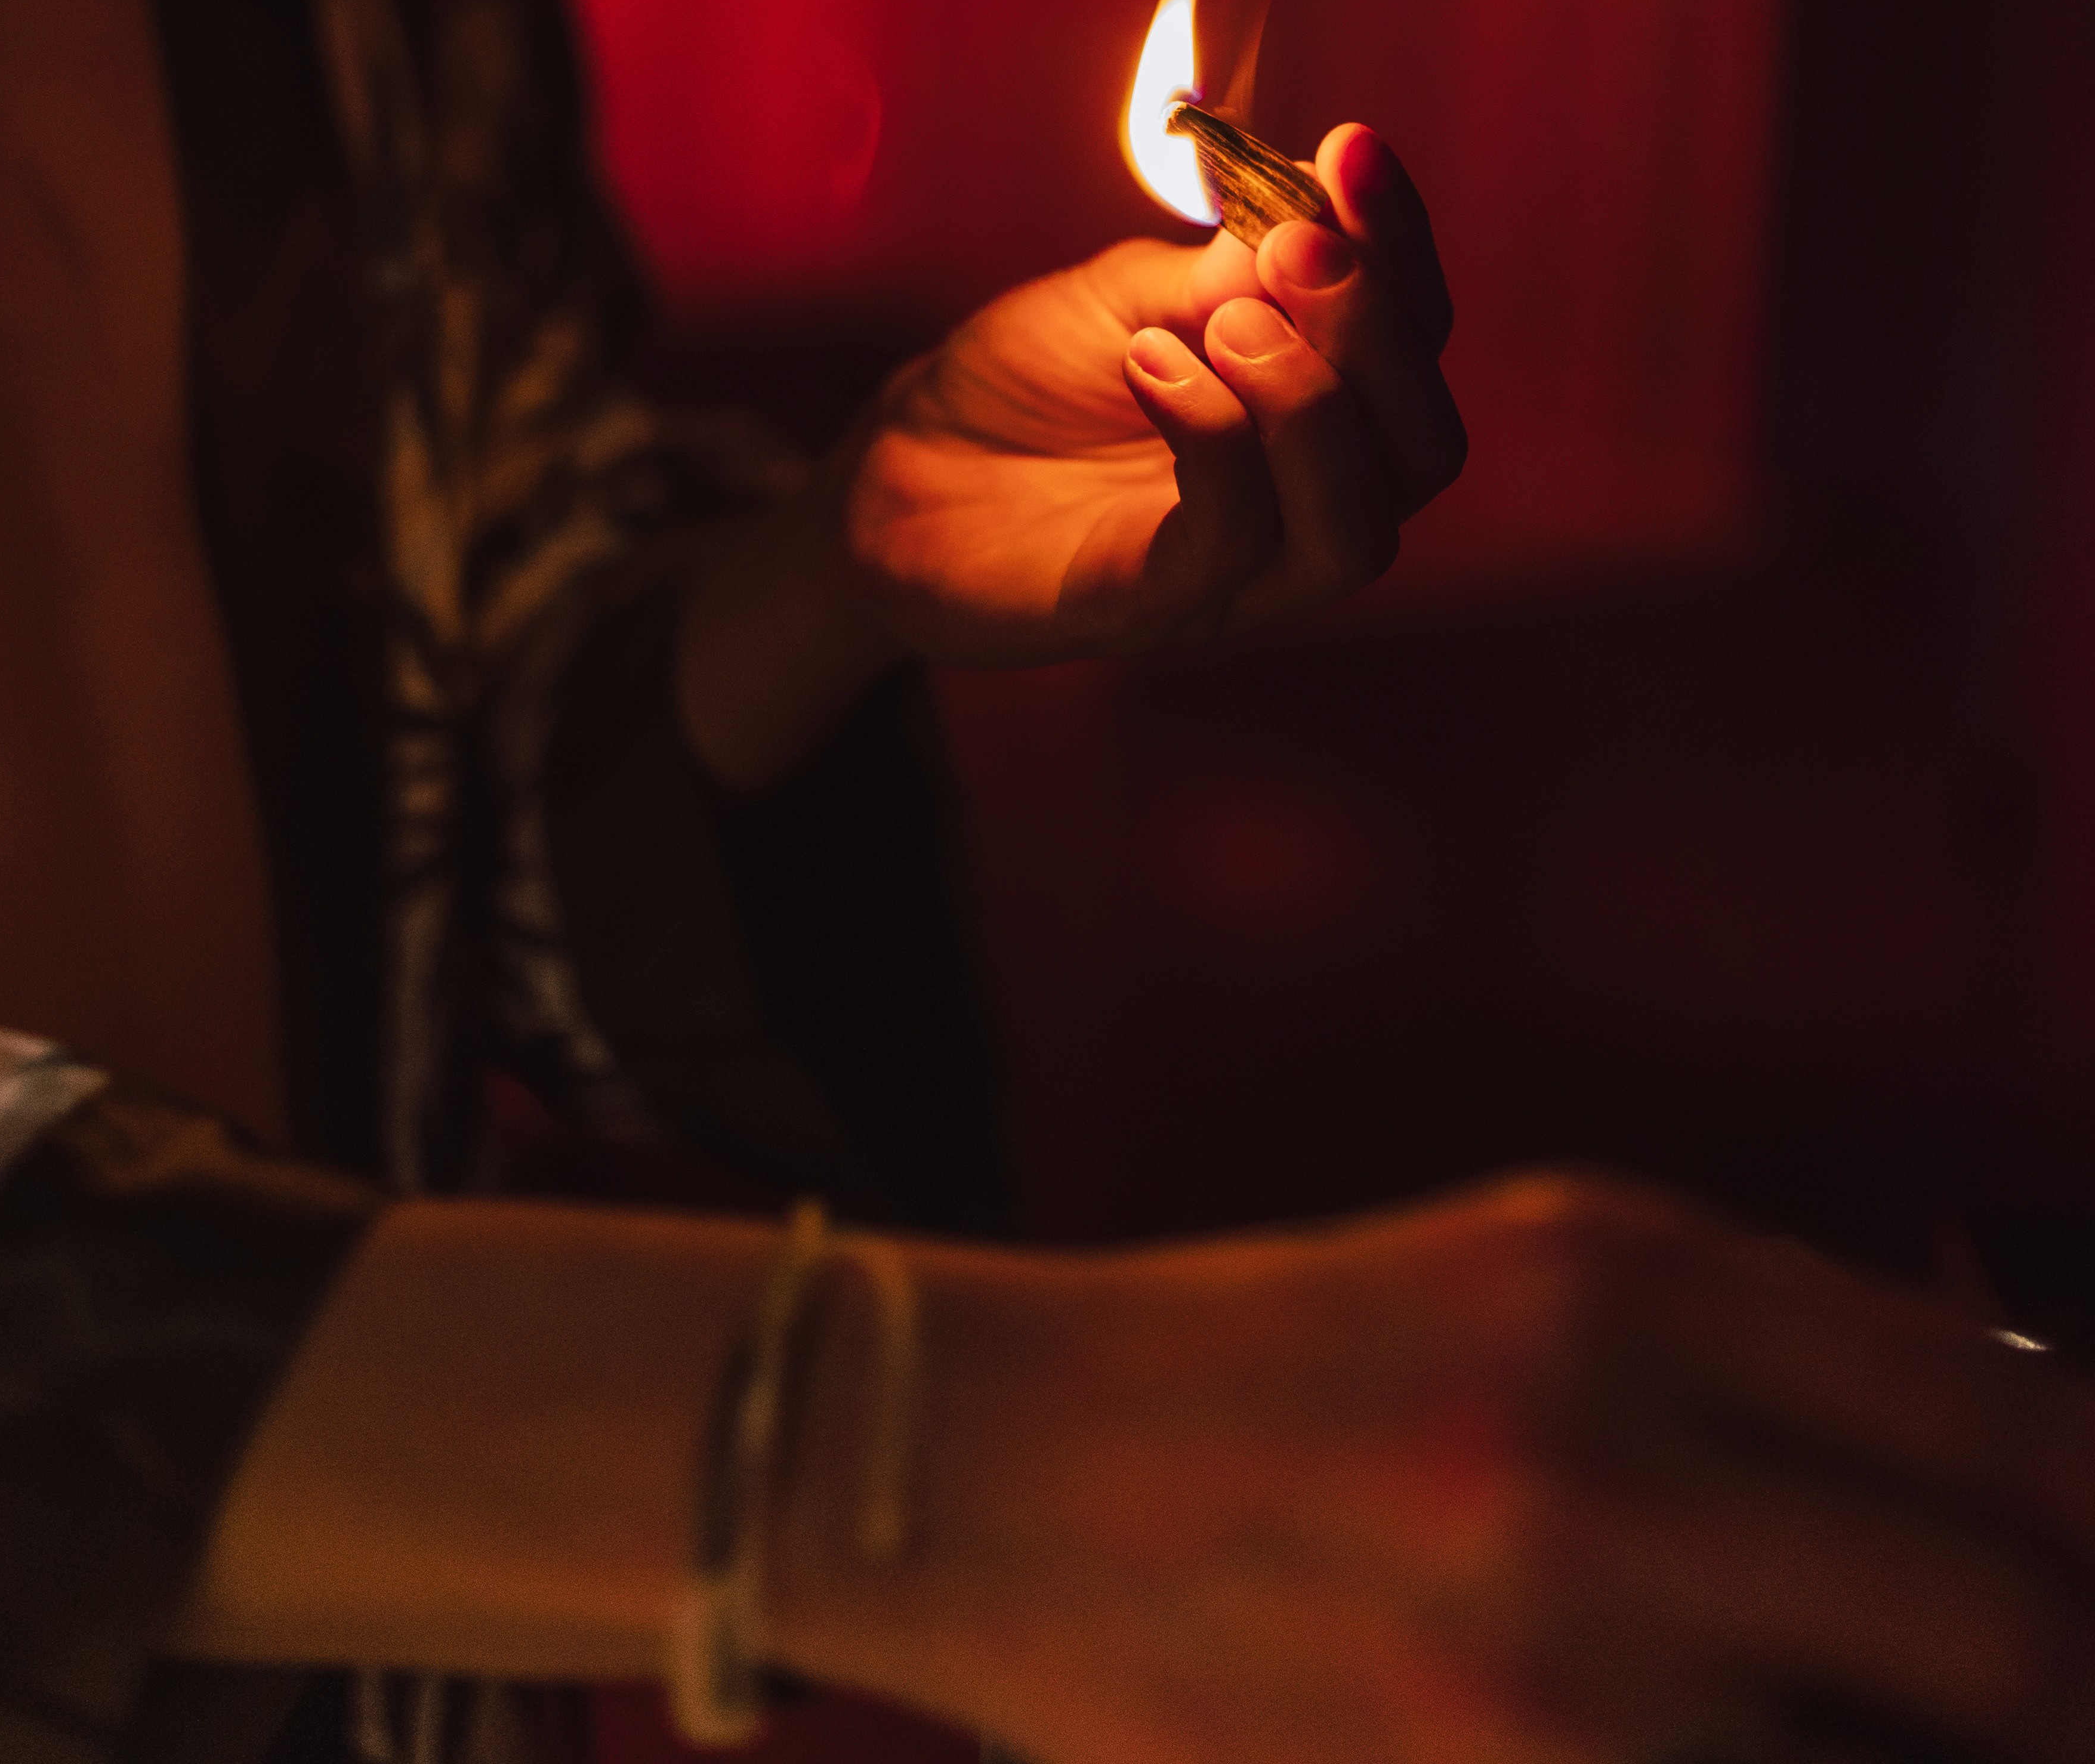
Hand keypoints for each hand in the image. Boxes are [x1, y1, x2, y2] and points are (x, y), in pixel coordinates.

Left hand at [675, 121, 1463, 779]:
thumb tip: (1319, 212)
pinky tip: (1149, 362)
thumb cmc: (1024, 380)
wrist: (893, 469)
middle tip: (1298, 247)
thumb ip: (1225, 273)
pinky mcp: (1152, 608)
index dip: (1401, 243)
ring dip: (1312, 402)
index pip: (1417, 341)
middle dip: (1380, 333)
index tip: (1352, 148)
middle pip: (1423, 448)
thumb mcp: (1132, 296)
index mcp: (1318, 413)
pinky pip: (1230, 544)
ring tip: (1225, 318)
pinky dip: (1213, 437)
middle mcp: (1301, 504)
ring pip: (1357, 525)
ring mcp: (1237, 573)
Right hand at [777, 1174, 2094, 1763]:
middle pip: (2020, 1646)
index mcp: (1638, 1284)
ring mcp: (1546, 1676)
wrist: (1000, 1465)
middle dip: (2057, 1681)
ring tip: (1820, 1695)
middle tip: (2032, 1682)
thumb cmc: (1299, 1357)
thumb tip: (2034, 1460)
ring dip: (1893, 1735)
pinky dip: (1741, 1759)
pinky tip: (1684, 1725)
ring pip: (1879, 1761)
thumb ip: (1796, 1352)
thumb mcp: (1552, 1270)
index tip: (2085, 1574)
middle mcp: (1610, 1471)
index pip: (2026, 1444)